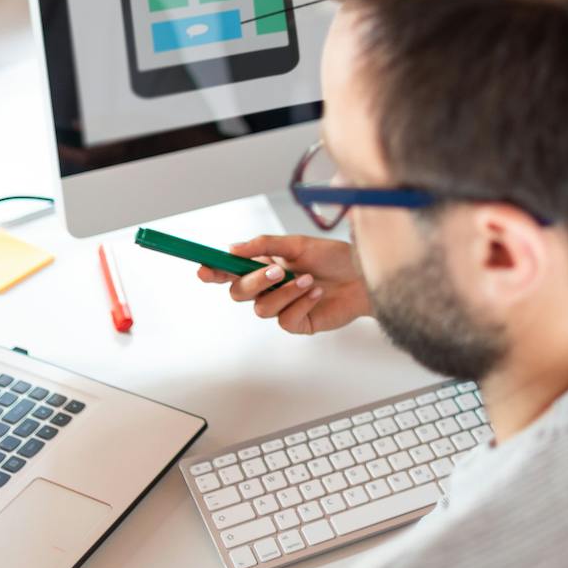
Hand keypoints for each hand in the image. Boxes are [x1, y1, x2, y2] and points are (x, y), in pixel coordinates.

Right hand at [197, 234, 370, 334]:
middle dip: (255, 281)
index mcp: (264, 266)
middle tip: (277, 270)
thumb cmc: (333, 258)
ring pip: (262, 309)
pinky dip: (301, 303)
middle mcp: (269, 288)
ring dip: (285, 292)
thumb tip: (233, 248)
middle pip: (239, 293)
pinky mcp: (298, 323)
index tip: (203, 269)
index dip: (213, 271)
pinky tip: (316, 292)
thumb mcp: (297, 244)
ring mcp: (282, 307)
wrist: (364, 276)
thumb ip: (264, 245)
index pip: (230, 271)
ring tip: (308, 279)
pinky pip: (286, 320)